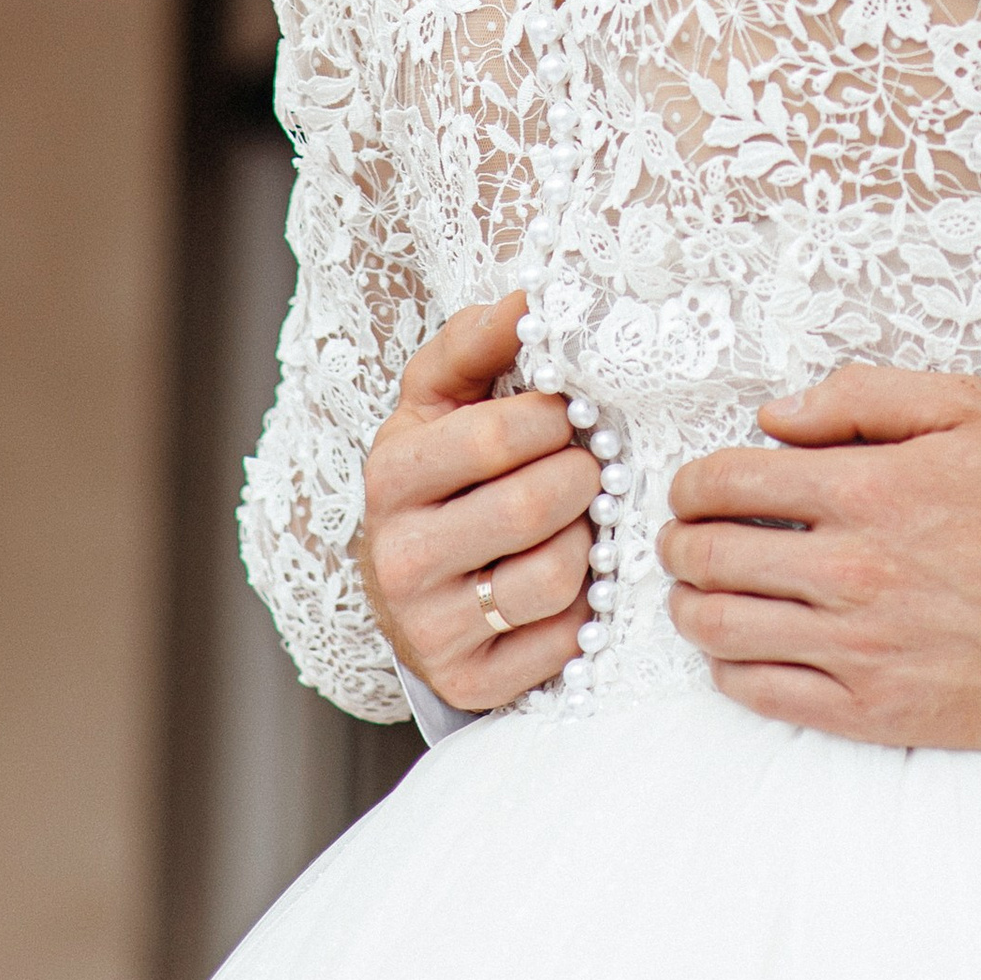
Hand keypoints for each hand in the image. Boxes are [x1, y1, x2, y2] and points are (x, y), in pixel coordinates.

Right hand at [357, 293, 599, 713]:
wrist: (409, 583)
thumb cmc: (444, 470)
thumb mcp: (444, 397)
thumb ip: (481, 339)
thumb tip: (532, 296)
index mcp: (392, 474)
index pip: (499, 435)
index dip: (557, 417)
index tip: (570, 412)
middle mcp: (398, 559)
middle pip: (535, 505)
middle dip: (583, 476)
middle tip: (587, 467)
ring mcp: (430, 630)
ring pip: (556, 575)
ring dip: (588, 541)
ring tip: (576, 523)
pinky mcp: (469, 683)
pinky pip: (563, 640)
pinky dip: (585, 606)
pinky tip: (569, 581)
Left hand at [657, 364, 980, 747]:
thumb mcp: (969, 408)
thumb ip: (862, 397)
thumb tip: (776, 416)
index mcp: (867, 490)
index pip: (729, 483)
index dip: (691, 482)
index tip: (691, 487)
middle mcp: (850, 571)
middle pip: (709, 557)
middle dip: (679, 542)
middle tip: (682, 538)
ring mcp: (857, 649)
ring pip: (721, 630)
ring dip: (689, 605)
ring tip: (696, 592)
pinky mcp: (872, 711)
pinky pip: (763, 694)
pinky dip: (729, 668)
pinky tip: (737, 648)